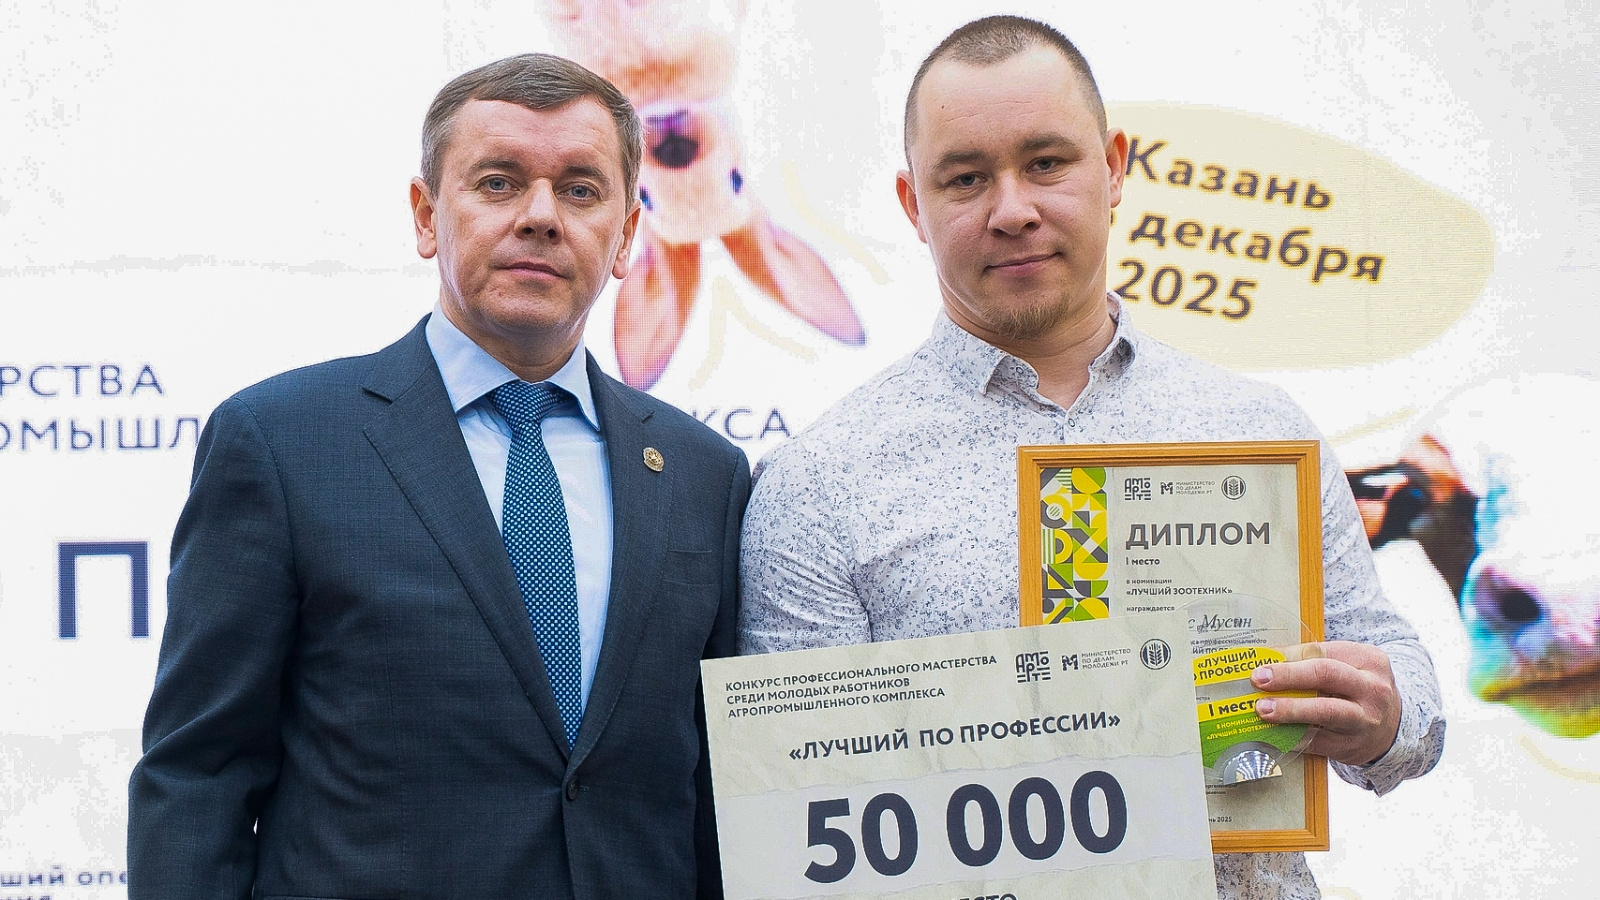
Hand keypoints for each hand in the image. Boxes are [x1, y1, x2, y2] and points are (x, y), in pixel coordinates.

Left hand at [1250, 641, 1401, 766]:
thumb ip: (1314, 660)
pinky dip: (1291, 735)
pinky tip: (1272, 731)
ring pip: (1324, 711)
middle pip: (1326, 675)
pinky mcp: (1351, 746)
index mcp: (1369, 660)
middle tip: (1259, 679)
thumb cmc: (1358, 690)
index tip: (1262, 660)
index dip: (1289, 656)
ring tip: (1264, 709)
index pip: (1322, 651)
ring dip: (1290, 709)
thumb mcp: (1349, 667)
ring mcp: (1364, 720)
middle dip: (1289, 676)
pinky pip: (1317, 740)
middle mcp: (1371, 689)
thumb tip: (1268, 657)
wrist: (1392, 729)